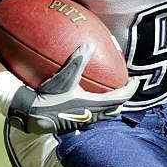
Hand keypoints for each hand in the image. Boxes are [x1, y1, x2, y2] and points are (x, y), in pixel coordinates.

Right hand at [7, 42, 137, 133]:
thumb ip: (77, 61)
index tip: (136, 80)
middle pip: (114, 108)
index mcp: (93, 105)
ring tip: (111, 91)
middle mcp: (91, 115)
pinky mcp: (74, 123)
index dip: (130, 89)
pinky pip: (93, 115)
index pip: (119, 98)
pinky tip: (89, 97)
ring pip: (104, 113)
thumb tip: (89, 44)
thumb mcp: (64, 77)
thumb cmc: (48, 97)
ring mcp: (83, 121)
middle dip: (122, 97)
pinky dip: (98, 106)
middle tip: (125, 85)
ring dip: (110, 103)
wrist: (31, 115)